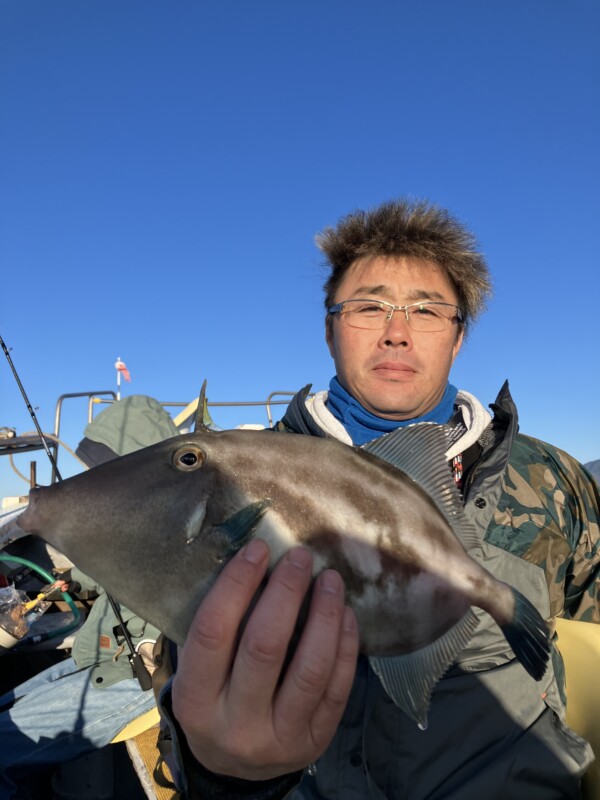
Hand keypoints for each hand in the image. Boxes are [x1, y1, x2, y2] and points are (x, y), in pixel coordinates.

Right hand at [172, 539, 358, 779]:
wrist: (234, 769)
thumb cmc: (214, 699)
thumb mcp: (198, 674)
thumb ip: (219, 629)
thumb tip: (256, 560)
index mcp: (195, 700)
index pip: (213, 632)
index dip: (236, 584)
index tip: (258, 548)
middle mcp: (236, 723)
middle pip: (264, 647)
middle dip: (286, 593)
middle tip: (300, 557)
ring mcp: (279, 738)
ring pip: (309, 669)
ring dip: (324, 616)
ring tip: (330, 580)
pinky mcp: (315, 741)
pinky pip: (337, 689)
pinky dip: (345, 647)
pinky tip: (346, 615)